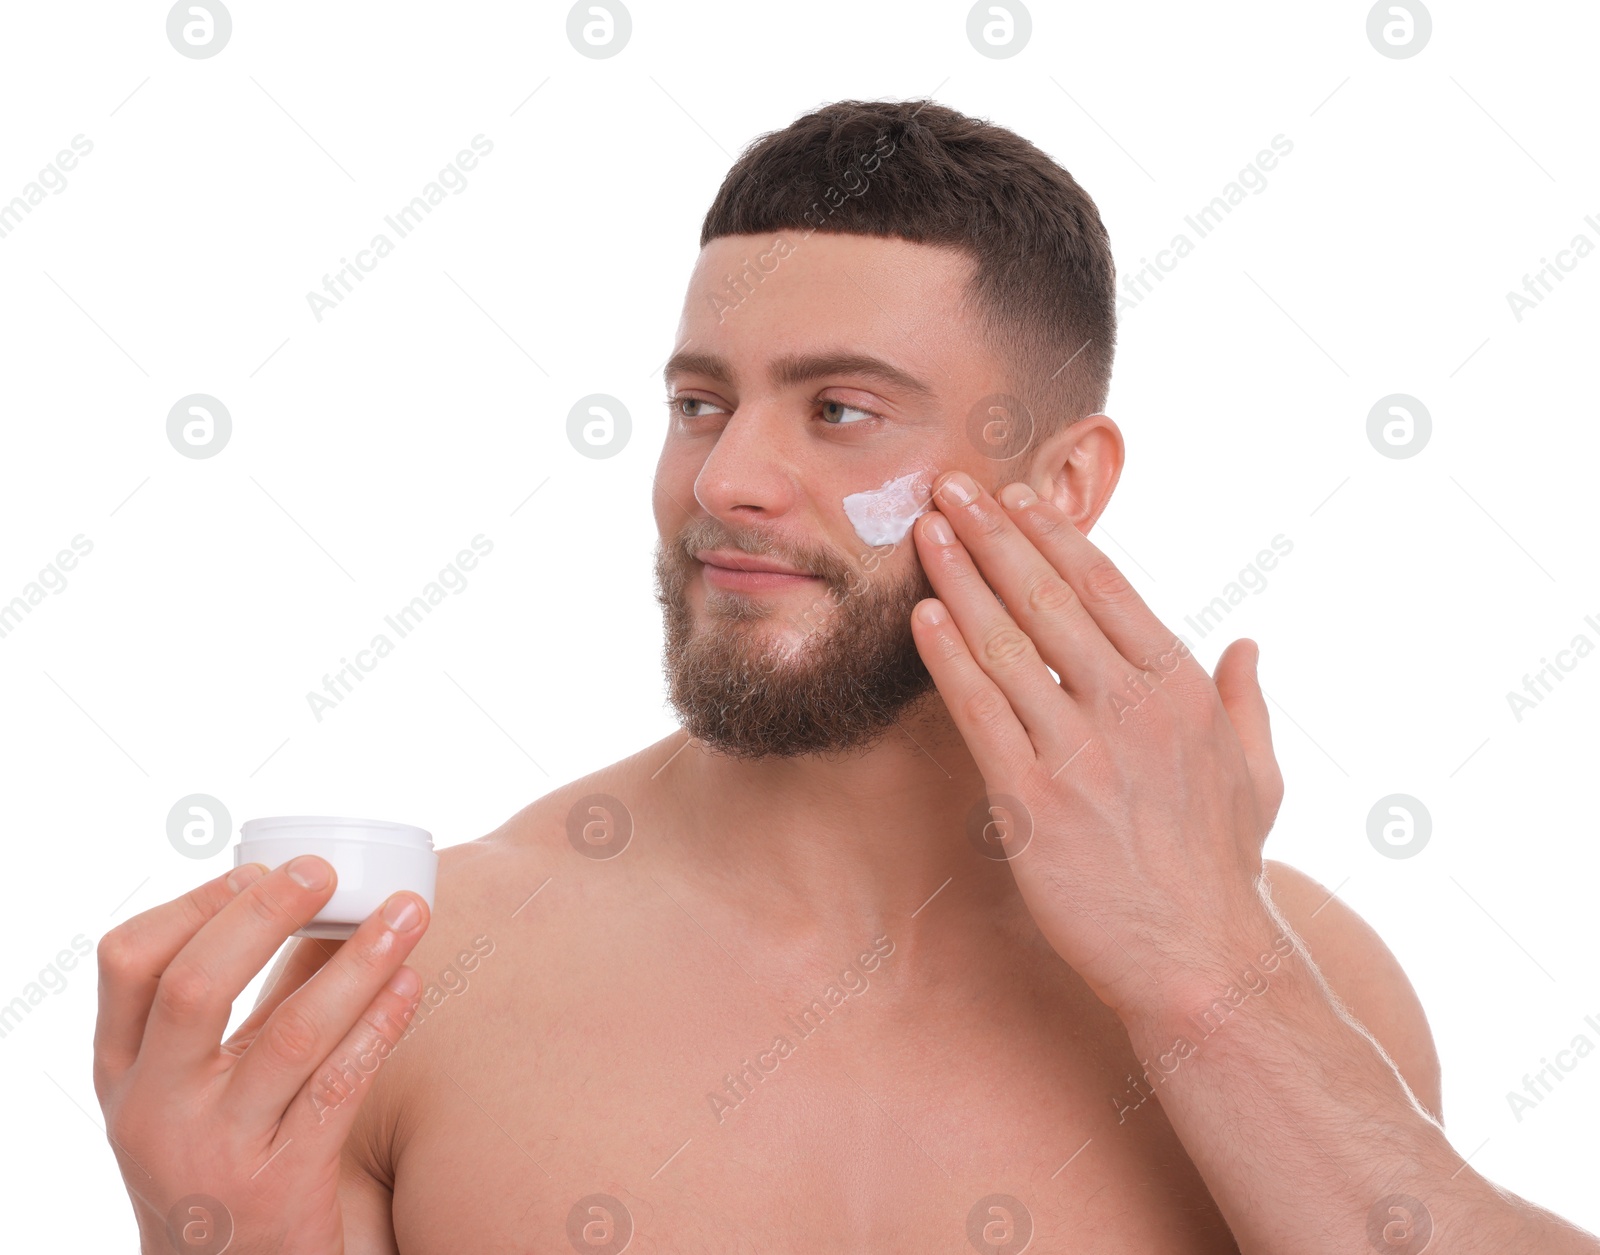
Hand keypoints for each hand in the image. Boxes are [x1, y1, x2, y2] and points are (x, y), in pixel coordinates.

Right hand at [93, 857, 429, 1253]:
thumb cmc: (225, 1156)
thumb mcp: (204, 1084)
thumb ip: (252, 1001)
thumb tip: (318, 903)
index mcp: (124, 1072)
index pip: (129, 963)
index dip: (196, 903)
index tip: (261, 867)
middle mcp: (155, 1110)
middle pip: (195, 988)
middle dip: (265, 915)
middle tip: (326, 872)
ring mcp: (215, 1151)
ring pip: (289, 1035)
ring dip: (357, 963)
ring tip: (408, 913)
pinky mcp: (280, 1187)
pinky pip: (339, 1089)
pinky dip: (380, 1027)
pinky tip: (412, 985)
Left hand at [909, 470, 1284, 1017]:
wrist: (1199, 961)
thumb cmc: (1222, 870)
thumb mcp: (1258, 776)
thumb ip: (1249, 702)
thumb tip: (1250, 644)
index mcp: (1182, 690)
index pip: (1107, 588)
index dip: (1055, 537)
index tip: (1018, 497)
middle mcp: (1132, 708)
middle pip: (1048, 599)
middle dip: (994, 535)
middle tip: (951, 486)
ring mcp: (1081, 752)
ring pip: (1008, 645)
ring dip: (961, 579)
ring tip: (924, 532)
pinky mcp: (1033, 801)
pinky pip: (981, 713)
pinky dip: (948, 660)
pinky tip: (922, 618)